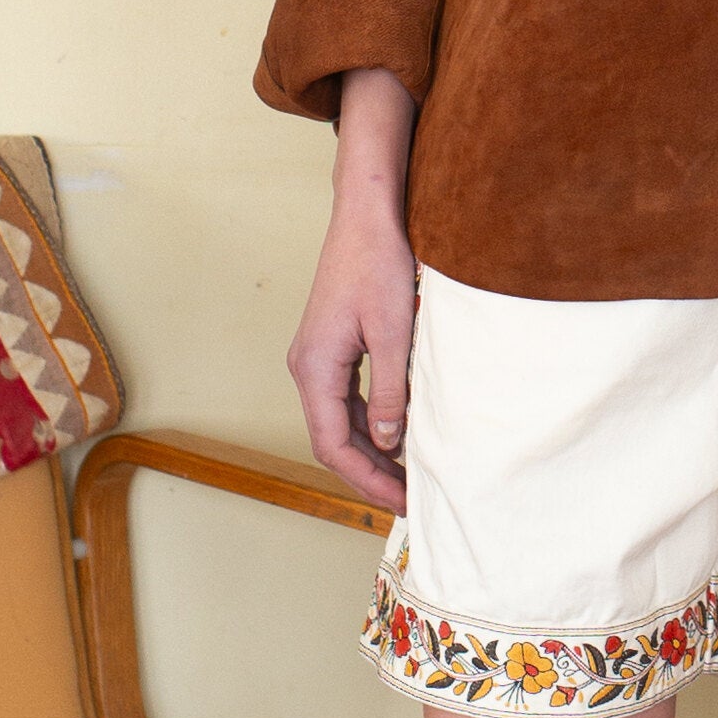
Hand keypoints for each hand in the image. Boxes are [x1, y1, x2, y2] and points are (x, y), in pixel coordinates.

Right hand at [289, 70, 418, 511]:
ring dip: (369, 450)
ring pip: (339, 421)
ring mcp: (317, 358)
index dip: (366, 479)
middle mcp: (307, 368)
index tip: (400, 500)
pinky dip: (369, 423)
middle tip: (409, 498)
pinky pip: (345, 399)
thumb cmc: (377, 263)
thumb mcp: (393, 332)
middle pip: (332, 439)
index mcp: (315, 368)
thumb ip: (389, 391)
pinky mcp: (332, 348)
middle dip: (369, 473)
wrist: (366, 216)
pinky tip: (398, 435)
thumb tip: (387, 441)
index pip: (332, 444)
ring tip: (407, 475)